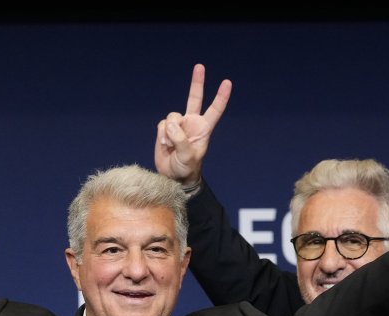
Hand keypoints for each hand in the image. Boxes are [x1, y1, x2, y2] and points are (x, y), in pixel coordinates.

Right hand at [153, 63, 231, 185]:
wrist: (172, 176)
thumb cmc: (186, 168)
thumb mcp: (188, 156)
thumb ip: (180, 139)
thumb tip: (170, 124)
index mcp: (203, 129)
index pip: (215, 109)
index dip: (221, 96)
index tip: (227, 82)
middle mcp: (192, 123)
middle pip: (195, 98)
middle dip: (197, 82)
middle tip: (200, 66)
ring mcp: (178, 126)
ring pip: (172, 116)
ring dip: (169, 131)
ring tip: (170, 145)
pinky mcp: (165, 130)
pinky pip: (162, 125)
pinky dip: (161, 135)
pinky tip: (165, 145)